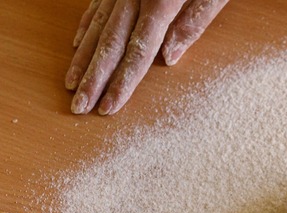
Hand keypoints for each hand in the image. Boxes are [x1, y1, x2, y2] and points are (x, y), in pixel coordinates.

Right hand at [66, 0, 228, 114]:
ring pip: (97, 25)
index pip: (138, 51)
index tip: (108, 108)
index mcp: (161, 0)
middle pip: (111, 43)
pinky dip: (87, 26)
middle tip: (79, 106)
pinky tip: (79, 44)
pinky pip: (97, 5)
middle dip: (94, 77)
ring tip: (72, 84)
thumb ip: (194, 23)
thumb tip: (169, 58)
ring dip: (84, 57)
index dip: (123, 82)